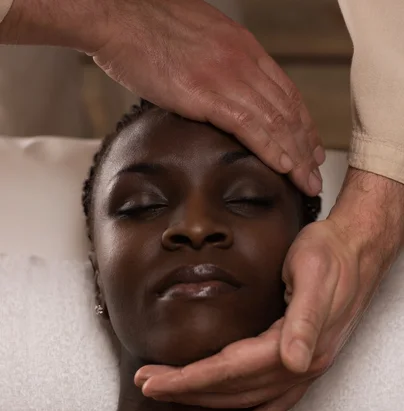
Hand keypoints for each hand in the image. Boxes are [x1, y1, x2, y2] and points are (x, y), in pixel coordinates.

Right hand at [91, 0, 323, 194]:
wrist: (116, 16)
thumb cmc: (145, 28)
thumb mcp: (195, 40)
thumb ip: (215, 65)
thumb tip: (216, 89)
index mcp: (242, 47)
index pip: (285, 91)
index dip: (302, 123)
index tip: (310, 146)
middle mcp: (243, 60)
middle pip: (287, 109)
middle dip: (306, 145)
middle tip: (316, 171)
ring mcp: (227, 76)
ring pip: (276, 121)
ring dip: (296, 156)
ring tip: (307, 181)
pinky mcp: (207, 94)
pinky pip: (250, 127)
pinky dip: (271, 149)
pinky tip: (284, 167)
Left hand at [135, 168, 403, 410]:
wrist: (357, 251)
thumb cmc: (329, 255)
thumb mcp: (315, 274)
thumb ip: (306, 319)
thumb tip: (296, 363)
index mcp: (298, 345)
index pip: (230, 370)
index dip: (189, 379)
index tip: (152, 382)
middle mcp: (301, 367)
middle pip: (232, 388)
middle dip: (185, 390)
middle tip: (146, 385)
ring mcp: (304, 371)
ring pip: (245, 399)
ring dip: (206, 402)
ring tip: (169, 397)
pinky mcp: (304, 367)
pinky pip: (274, 406)